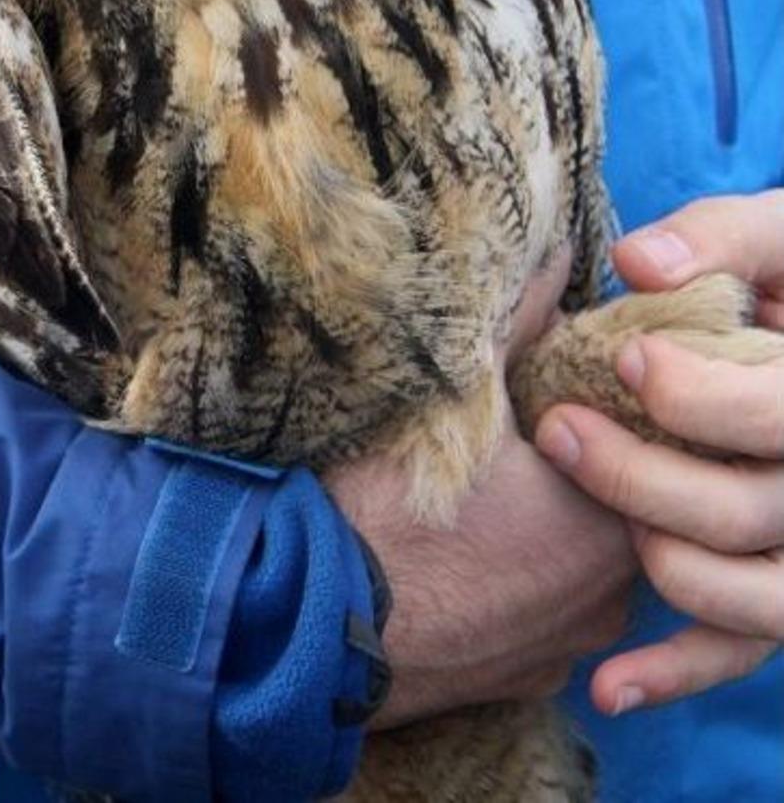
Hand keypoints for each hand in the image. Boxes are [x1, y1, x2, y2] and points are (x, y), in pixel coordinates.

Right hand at [328, 247, 634, 727]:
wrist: (305, 619)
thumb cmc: (385, 502)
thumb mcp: (456, 391)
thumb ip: (524, 320)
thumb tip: (561, 259)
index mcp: (605, 520)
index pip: (634, 447)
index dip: (593, 408)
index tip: (549, 388)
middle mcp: (605, 595)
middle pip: (610, 505)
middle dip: (573, 467)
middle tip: (516, 430)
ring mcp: (565, 645)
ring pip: (579, 566)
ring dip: (549, 527)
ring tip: (490, 488)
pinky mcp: (521, 680)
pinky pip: (542, 614)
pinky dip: (518, 582)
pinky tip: (468, 549)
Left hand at [535, 191, 783, 715]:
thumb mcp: (782, 236)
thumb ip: (718, 238)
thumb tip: (635, 266)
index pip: (782, 415)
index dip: (698, 397)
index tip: (623, 355)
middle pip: (747, 514)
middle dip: (640, 476)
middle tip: (559, 430)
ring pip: (751, 601)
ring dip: (662, 563)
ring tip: (597, 516)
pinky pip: (745, 650)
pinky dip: (677, 674)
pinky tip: (607, 684)